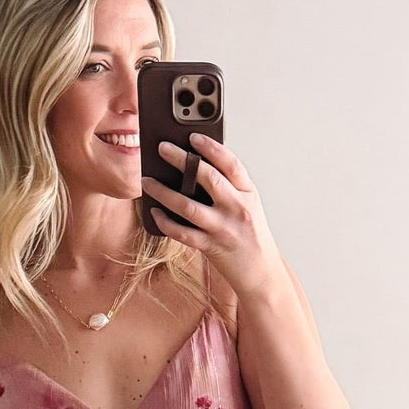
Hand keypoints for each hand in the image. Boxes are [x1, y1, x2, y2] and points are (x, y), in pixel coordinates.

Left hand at [141, 132, 282, 298]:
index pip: (230, 163)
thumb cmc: (250, 235)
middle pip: (207, 178)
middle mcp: (237, 208)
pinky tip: (155, 212)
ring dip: (163, 192)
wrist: (261, 272)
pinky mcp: (211, 247)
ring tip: (147, 181)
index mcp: (247, 193)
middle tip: (162, 148)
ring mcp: (223, 228)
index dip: (211, 147)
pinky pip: (182, 233)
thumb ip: (228, 188)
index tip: (193, 136)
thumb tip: (193, 169)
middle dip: (181, 160)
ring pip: (187, 205)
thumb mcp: (247, 206)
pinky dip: (165, 222)